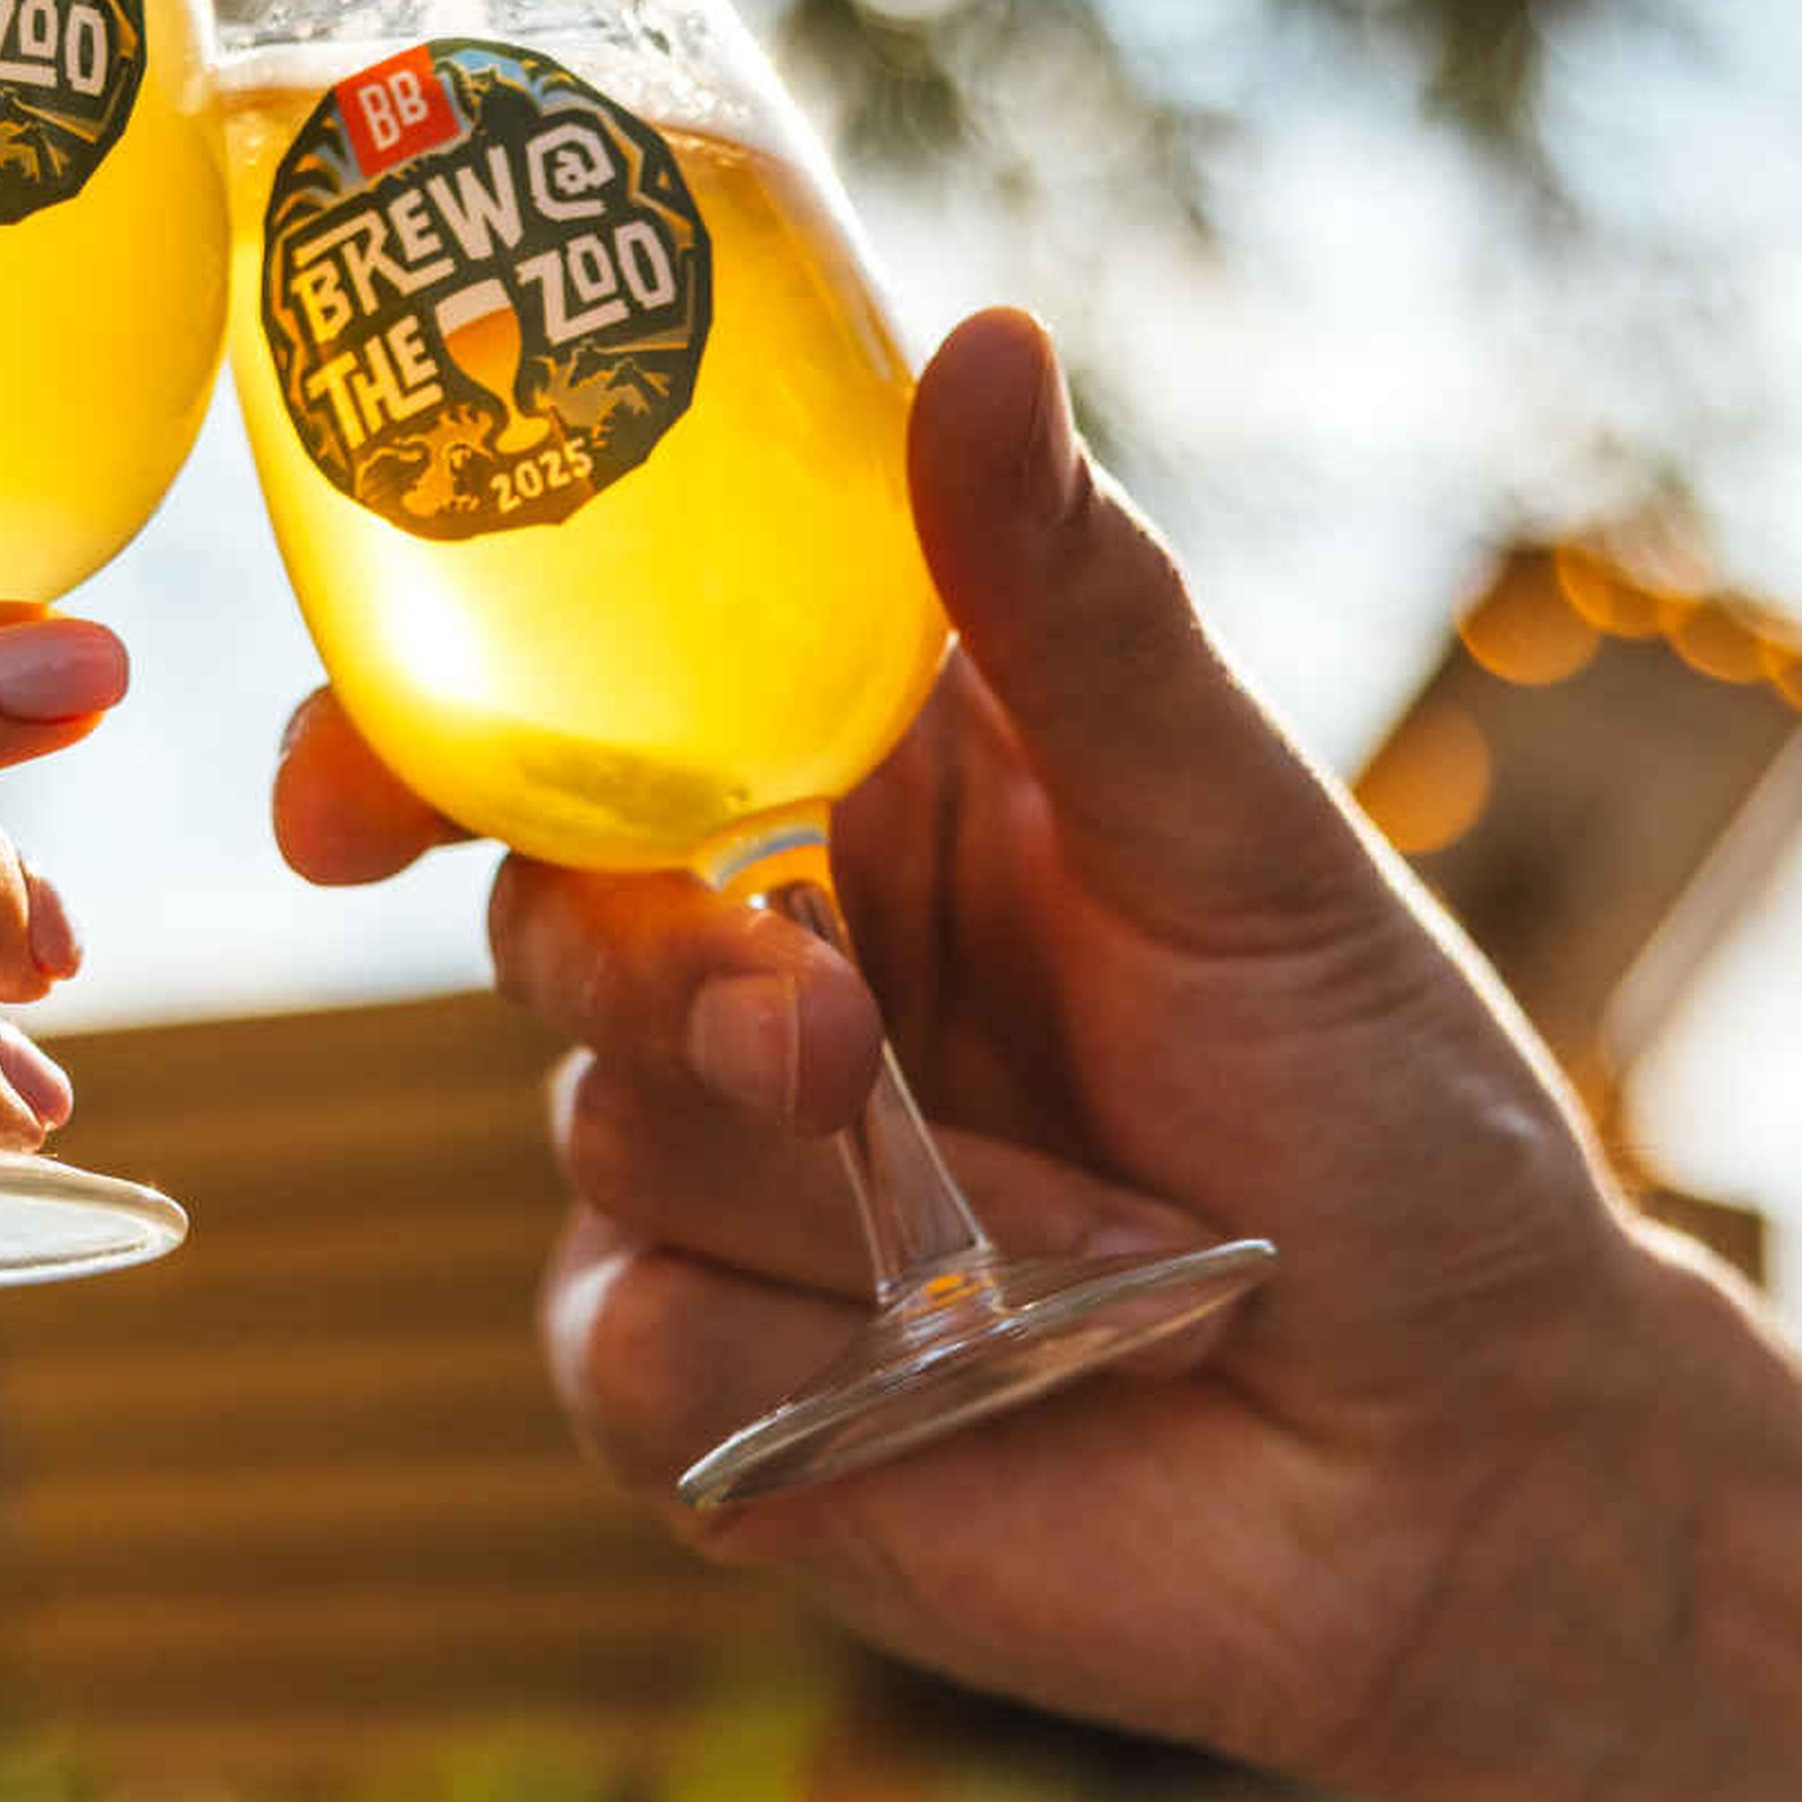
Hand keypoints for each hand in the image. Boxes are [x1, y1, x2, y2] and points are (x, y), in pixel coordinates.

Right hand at [275, 309, 1676, 1797]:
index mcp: (861, 788)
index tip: (346, 806)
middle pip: (546, 918)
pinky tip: (969, 1380)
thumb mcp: (1236, 838)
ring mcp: (717, 1180)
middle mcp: (758, 960)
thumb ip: (1074, 612)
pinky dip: (805, 1369)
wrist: (1455, 1465)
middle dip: (664, 977)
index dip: (420, 735)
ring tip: (1084, 1247)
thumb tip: (980, 336)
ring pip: (599, 1135)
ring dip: (830, 1201)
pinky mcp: (707, 1390)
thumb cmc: (1379, 1111)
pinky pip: (624, 1347)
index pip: (581, 713)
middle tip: (830, 1042)